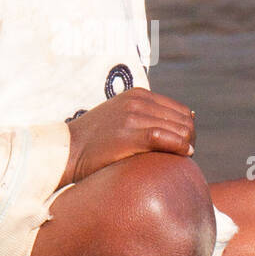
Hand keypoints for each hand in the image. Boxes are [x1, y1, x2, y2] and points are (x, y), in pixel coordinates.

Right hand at [59, 87, 194, 185]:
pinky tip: (182, 156)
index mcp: (138, 95)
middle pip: (183, 121)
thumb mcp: (120, 118)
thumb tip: (187, 119)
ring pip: (179, 129)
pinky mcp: (129, 134)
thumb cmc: (95, 142)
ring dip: (186, 146)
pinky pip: (166, 138)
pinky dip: (180, 147)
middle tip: (183, 157)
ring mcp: (133, 117)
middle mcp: (137, 101)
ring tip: (179, 160)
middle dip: (189, 140)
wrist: (66, 150)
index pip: (180, 111)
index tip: (182, 148)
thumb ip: (146, 117)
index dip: (187, 131)